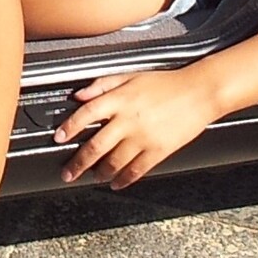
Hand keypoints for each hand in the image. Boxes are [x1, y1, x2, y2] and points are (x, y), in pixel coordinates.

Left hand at [54, 68, 217, 189]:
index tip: (59, 138)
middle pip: (96, 146)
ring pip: (113, 162)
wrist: (199, 92)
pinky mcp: (158, 151)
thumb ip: (102, 84)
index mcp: (120, 99)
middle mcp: (128, 120)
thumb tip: (78, 95)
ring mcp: (143, 138)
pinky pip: (135, 170)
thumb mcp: (131, 75)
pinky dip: (123, 179)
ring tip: (93, 176)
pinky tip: (116, 183)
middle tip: (68, 173)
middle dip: (78, 163)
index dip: (70, 127)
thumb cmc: (166, 83)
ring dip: (99, 173)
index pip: (86, 114)